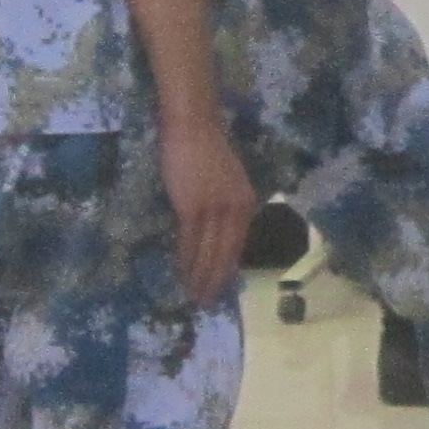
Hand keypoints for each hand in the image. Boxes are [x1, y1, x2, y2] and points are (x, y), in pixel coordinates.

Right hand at [163, 120, 255, 303]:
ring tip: (192, 296)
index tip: (221, 288)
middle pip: (225, 255)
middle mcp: (235, 210)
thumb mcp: (227, 181)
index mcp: (246, 203)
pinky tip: (182, 274)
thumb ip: (226, 206)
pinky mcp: (192, 207)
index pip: (238, 246)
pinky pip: (190, 242)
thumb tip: (216, 235)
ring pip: (208, 253)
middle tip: (205, 303)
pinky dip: (186, 261)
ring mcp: (214, 210)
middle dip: (215, 281)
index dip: (228, 269)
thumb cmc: (206, 149)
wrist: (193, 126)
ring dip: (199, 277)